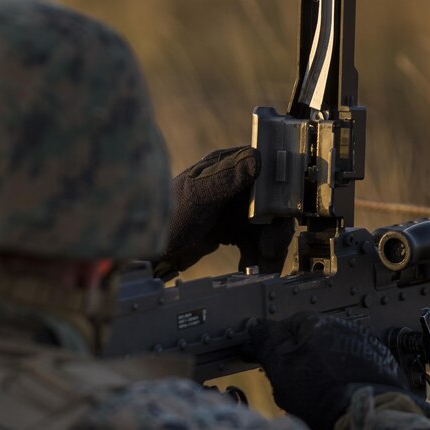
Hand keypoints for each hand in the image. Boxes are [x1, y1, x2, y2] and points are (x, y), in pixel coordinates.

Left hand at [154, 146, 293, 276]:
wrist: (148, 251)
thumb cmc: (167, 217)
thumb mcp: (197, 195)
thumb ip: (226, 178)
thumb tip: (256, 159)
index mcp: (228, 166)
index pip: (268, 173)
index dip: (280, 194)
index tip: (281, 217)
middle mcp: (236, 185)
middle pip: (273, 204)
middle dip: (276, 230)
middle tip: (271, 250)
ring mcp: (235, 208)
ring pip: (268, 227)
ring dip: (270, 248)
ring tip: (263, 269)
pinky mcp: (232, 230)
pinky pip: (256, 242)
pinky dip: (259, 257)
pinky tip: (253, 270)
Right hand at [244, 312, 408, 429]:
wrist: (368, 419)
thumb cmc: (320, 394)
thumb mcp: (282, 369)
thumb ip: (267, 343)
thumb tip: (254, 324)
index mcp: (317, 324)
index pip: (288, 325)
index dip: (276, 346)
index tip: (271, 365)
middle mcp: (343, 327)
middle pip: (311, 340)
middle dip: (300, 359)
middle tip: (293, 386)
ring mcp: (365, 346)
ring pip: (332, 354)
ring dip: (323, 368)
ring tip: (317, 396)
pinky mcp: (380, 366)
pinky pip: (353, 368)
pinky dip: (344, 379)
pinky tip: (339, 397)